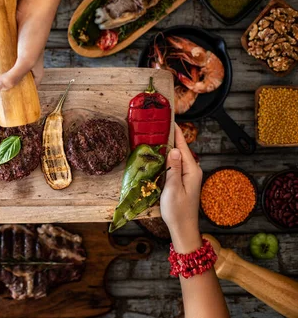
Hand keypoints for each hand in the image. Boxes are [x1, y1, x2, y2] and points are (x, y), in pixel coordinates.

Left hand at [0, 0, 44, 90]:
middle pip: (4, 80)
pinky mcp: (4, 43)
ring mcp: (13, 54)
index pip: (20, 91)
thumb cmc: (34, 34)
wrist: (33, 7)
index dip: (6, 94)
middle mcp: (22, 65)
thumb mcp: (26, 61)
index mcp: (33, 73)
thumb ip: (12, 77)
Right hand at [160, 124, 203, 252]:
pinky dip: (167, 158)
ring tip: (155, 136)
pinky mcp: (183, 180)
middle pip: (180, 149)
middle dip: (170, 137)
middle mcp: (192, 170)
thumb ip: (173, 168)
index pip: (183, 146)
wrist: (183, 228)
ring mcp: (188, 176)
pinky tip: (158, 155)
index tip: (170, 119)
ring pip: (177, 157)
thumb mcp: (172, 188)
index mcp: (192, 170)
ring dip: (167, 147)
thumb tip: (173, 149)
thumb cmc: (177, 211)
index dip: (176, 132)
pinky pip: (175, 164)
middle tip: (157, 126)